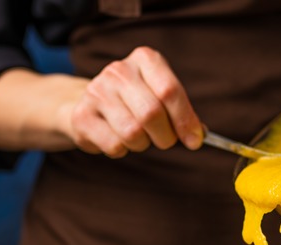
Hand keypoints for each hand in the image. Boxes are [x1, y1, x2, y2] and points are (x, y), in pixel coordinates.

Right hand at [70, 46, 203, 156]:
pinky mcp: (82, 116)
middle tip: (165, 141)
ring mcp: (97, 91)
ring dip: (142, 144)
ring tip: (138, 137)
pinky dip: (122, 150)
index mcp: (144, 59)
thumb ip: (182, 112)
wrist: (89, 104)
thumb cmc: (135, 103)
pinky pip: (114, 145)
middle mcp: (119, 70)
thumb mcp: (160, 96)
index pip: (170, 91)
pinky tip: (117, 138)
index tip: (194, 141)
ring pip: (133, 133)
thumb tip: (198, 135)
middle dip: (165, 137)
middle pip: (152, 114)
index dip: (185, 119)